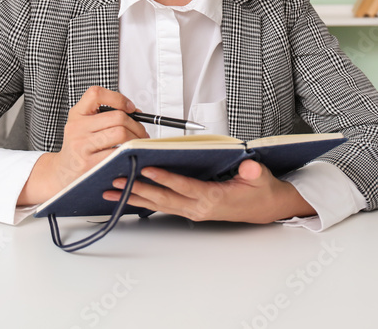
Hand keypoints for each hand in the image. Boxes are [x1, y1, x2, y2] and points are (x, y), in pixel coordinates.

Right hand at [18, 86, 147, 204]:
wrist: (63, 172)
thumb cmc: (79, 146)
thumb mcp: (84, 125)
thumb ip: (106, 115)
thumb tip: (136, 113)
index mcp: (77, 113)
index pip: (96, 94)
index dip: (118, 98)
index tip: (130, 108)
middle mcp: (77, 127)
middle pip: (117, 117)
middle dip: (136, 124)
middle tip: (141, 132)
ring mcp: (82, 145)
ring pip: (120, 133)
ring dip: (136, 138)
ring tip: (137, 143)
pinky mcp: (89, 163)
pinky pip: (118, 153)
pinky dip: (129, 152)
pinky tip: (129, 154)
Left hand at [103, 159, 315, 223]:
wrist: (266, 208)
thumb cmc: (260, 191)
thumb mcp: (262, 178)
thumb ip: (253, 172)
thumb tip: (249, 166)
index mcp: (214, 198)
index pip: (185, 187)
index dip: (166, 179)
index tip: (147, 169)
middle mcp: (199, 207)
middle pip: (164, 199)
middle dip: (138, 190)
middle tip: (117, 181)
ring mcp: (193, 211)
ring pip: (159, 204)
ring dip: (134, 197)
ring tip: (112, 191)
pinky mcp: (190, 210)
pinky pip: (163, 206)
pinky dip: (144, 200)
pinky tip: (128, 196)